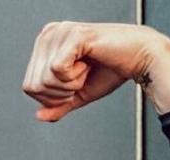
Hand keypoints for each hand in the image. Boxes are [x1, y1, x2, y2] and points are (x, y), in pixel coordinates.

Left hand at [22, 22, 169, 121]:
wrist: (141, 58)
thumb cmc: (111, 70)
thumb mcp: (78, 93)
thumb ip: (58, 105)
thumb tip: (40, 116)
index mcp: (45, 44)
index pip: (29, 86)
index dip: (52, 98)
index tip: (74, 85)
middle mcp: (48, 34)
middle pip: (33, 85)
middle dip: (60, 94)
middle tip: (81, 78)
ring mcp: (59, 32)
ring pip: (44, 80)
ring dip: (70, 85)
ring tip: (85, 70)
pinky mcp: (73, 35)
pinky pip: (57, 71)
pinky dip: (74, 78)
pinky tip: (88, 64)